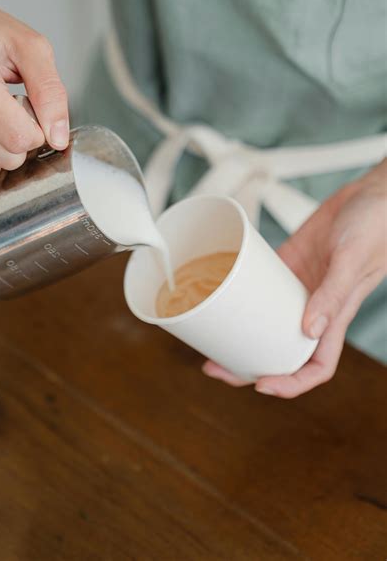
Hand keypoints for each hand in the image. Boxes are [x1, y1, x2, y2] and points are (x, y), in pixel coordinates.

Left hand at [202, 159, 386, 397]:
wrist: (373, 192)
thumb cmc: (376, 225)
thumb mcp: (352, 260)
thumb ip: (333, 294)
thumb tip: (308, 330)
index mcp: (335, 316)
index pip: (316, 366)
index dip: (291, 383)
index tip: (260, 385)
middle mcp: (313, 307)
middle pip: (279, 350)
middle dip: (248, 365)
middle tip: (214, 367)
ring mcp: (297, 286)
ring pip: (264, 322)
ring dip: (238, 335)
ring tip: (208, 340)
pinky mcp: (286, 263)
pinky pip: (259, 285)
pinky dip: (240, 293)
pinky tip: (219, 295)